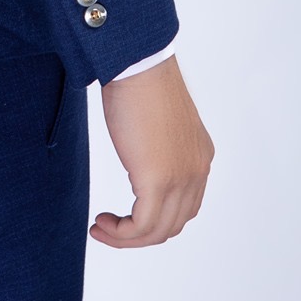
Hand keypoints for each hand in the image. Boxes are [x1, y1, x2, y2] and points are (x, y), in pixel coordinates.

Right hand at [90, 54, 213, 247]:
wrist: (137, 63)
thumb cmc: (138, 78)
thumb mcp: (154, 121)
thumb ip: (155, 145)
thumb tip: (139, 155)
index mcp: (198, 156)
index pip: (184, 206)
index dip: (154, 217)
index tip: (125, 214)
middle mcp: (197, 171)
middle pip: (173, 224)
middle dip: (139, 233)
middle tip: (109, 227)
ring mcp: (182, 178)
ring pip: (158, 231)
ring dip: (127, 237)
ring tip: (102, 227)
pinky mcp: (159, 181)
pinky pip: (142, 226)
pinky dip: (121, 233)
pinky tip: (103, 223)